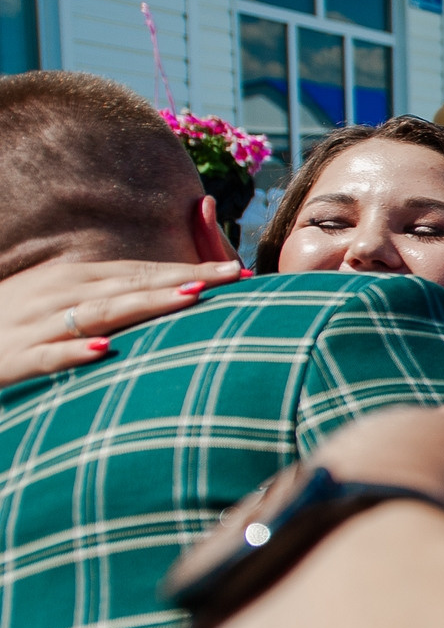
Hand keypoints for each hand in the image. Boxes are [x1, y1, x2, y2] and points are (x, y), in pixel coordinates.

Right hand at [0, 258, 244, 386]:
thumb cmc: (16, 324)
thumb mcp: (60, 299)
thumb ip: (110, 294)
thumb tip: (166, 291)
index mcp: (74, 279)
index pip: (142, 272)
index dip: (189, 269)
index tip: (238, 270)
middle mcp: (59, 294)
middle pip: (131, 284)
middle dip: (183, 279)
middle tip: (232, 276)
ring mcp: (37, 324)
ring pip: (99, 312)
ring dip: (145, 304)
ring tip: (191, 297)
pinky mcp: (14, 358)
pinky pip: (47, 355)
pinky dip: (73, 352)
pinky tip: (103, 351)